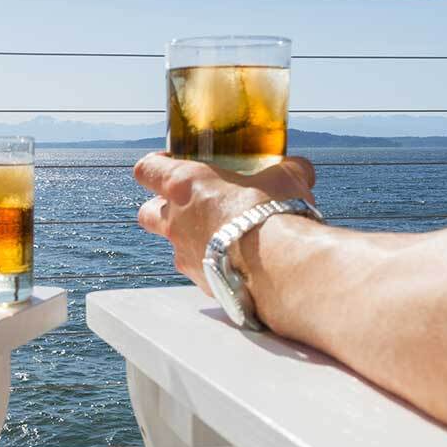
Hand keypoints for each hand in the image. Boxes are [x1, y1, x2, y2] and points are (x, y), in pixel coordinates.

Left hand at [134, 154, 316, 292]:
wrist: (278, 265)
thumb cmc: (272, 212)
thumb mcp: (285, 178)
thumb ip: (287, 169)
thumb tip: (299, 167)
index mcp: (185, 185)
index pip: (147, 169)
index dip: (154, 166)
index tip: (169, 164)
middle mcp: (176, 221)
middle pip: (147, 213)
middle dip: (160, 209)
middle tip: (187, 205)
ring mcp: (185, 255)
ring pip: (173, 246)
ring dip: (190, 240)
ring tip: (221, 236)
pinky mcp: (202, 282)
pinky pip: (200, 271)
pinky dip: (213, 266)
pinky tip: (238, 263)